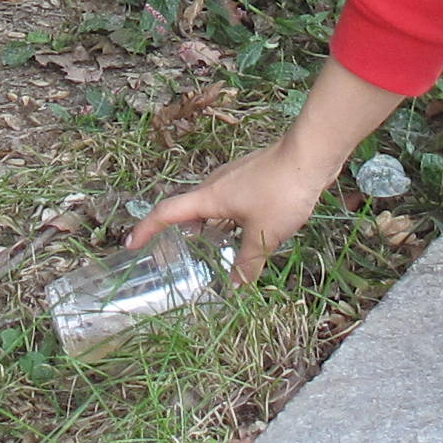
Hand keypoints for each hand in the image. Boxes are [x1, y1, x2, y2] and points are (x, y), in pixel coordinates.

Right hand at [130, 132, 335, 283]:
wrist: (311, 153)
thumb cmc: (281, 191)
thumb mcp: (263, 234)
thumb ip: (248, 262)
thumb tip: (236, 288)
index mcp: (209, 196)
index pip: (167, 212)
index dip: (147, 228)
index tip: (131, 243)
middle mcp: (216, 184)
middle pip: (188, 209)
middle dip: (179, 231)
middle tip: (177, 254)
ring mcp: (235, 178)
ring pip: (212, 205)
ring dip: (207, 226)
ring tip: (212, 248)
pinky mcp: (253, 177)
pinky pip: (230, 201)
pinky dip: (227, 219)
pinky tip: (244, 231)